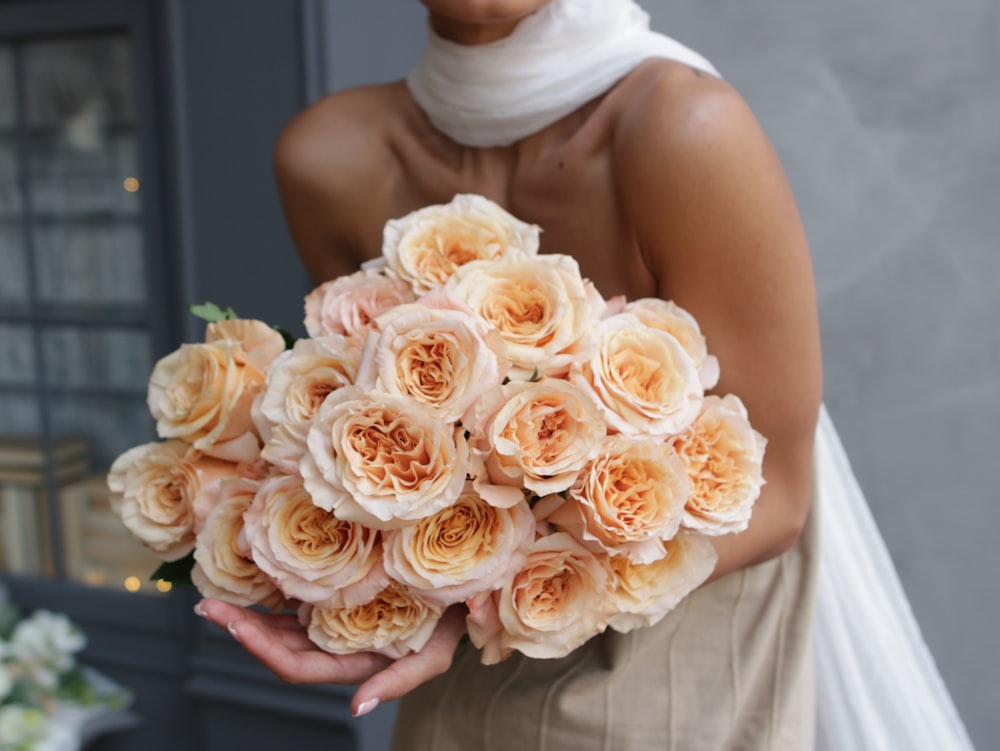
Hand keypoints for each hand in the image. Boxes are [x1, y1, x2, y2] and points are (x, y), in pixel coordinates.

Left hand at [195, 598, 466, 716]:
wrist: (464, 587)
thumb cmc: (452, 623)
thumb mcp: (434, 656)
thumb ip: (398, 682)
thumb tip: (358, 708)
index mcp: (352, 662)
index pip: (297, 666)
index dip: (262, 650)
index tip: (232, 623)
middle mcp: (337, 641)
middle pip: (278, 645)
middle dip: (241, 628)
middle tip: (208, 605)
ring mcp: (333, 616)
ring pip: (281, 622)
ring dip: (249, 611)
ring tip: (216, 593)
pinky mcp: (337, 589)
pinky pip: (297, 592)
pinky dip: (272, 587)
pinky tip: (252, 572)